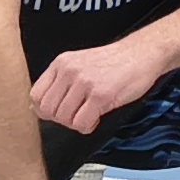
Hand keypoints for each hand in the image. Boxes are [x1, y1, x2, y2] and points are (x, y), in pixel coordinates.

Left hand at [31, 30, 170, 132]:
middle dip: (61, 119)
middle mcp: (69, 71)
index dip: (46, 110)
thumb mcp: (79, 63)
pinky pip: (81, 123)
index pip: (36, 95)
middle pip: (47, 110)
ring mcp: (84, 82)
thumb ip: (60, 82)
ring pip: (63, 119)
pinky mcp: (100, 95)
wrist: (142, 53)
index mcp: (61, 63)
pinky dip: (88, 127)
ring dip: (76, 123)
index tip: (60, 111)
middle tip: (77, 115)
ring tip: (90, 115)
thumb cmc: (114, 62)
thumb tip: (37, 106)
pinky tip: (97, 118)